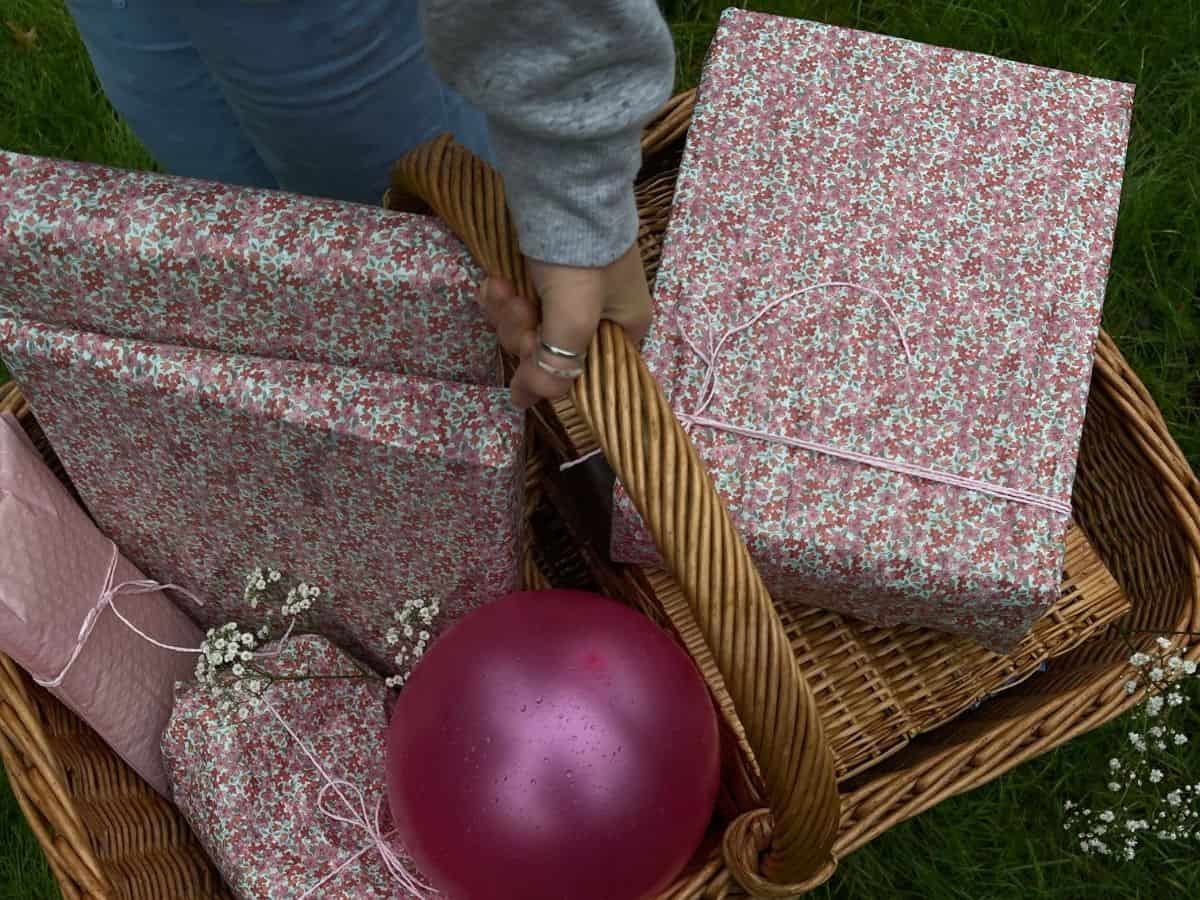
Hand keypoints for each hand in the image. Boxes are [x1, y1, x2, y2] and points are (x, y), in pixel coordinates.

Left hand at [477, 241, 651, 408]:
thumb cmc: (580, 257)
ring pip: (531, 328)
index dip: (553, 372)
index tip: (531, 354)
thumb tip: (527, 401)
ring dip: (508, 314)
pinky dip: (502, 296)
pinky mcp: (547, 274)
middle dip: (524, 334)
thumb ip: (556, 365)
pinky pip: (519, 303)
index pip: (588, 375)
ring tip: (499, 288)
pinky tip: (493, 281)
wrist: (562, 185)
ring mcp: (573, 294)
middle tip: (516, 310)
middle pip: (553, 352)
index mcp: (625, 328)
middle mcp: (603, 315)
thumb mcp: (573, 317)